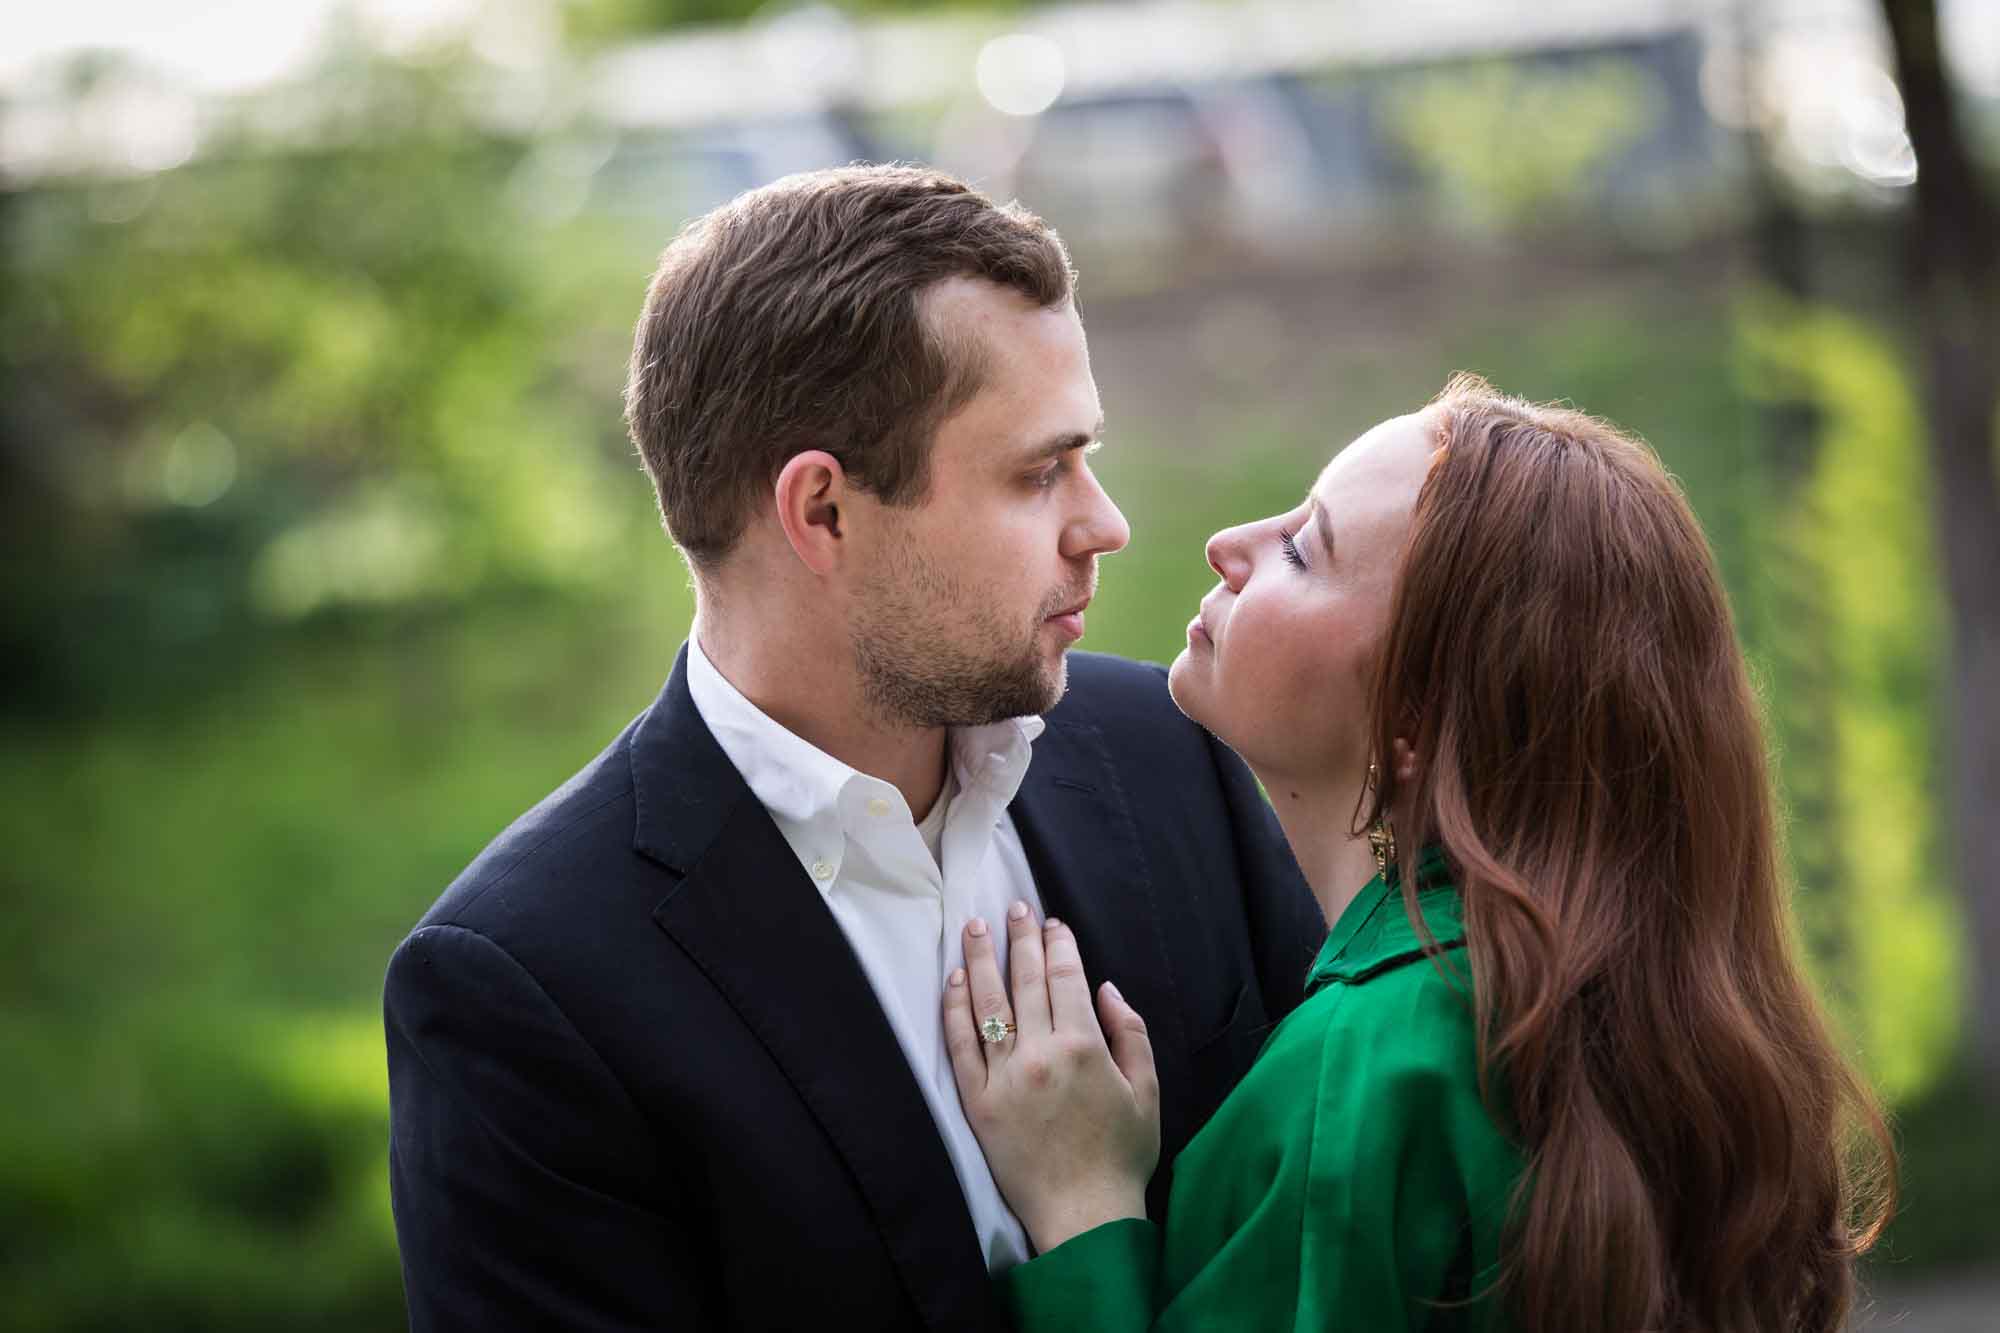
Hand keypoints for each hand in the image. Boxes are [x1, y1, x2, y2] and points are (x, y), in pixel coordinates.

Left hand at [944, 903, 1160, 1253]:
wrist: (1084, 1214)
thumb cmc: (1122, 1155)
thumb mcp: (1147, 1091)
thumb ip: (1131, 1033)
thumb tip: (1105, 987)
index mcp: (1085, 1047)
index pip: (1066, 978)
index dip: (1058, 945)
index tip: (1051, 923)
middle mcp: (1041, 1053)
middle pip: (1026, 981)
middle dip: (1021, 939)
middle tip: (1014, 907)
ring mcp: (1005, 1076)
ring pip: (988, 1003)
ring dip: (981, 960)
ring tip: (976, 927)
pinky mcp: (979, 1102)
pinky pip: (962, 1046)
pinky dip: (956, 1009)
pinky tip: (955, 982)